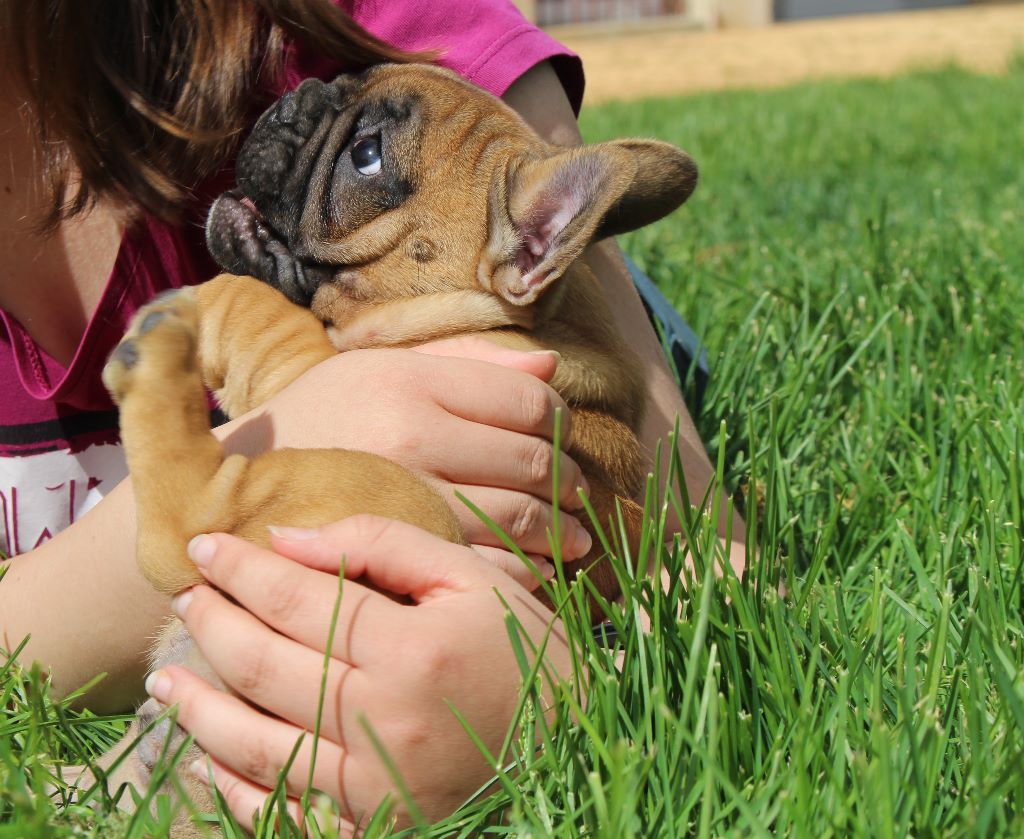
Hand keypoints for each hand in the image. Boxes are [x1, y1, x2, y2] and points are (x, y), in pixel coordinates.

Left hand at [144, 517, 570, 830]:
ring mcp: (372, 787)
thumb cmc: (527, 651)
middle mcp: (383, 722)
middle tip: (184, 597)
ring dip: (198, 707)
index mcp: (412, 649)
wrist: (576, 747)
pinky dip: (230, 783)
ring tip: (167, 679)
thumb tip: (290, 539)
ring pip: (252, 743)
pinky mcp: (369, 830)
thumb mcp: (473, 578)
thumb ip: (385, 547)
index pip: (300, 599)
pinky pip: (277, 811)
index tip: (203, 546)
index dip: (243, 570)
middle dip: (212, 624)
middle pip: (265, 665)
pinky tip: (207, 755)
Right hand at [219, 336, 591, 564]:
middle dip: (569, 481)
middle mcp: (412, 436)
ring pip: (521, 517)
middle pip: (533, 459)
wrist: (222, 498)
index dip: (559, 420)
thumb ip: (465, 364)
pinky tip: (535, 570)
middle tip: (579, 496)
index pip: (527, 398)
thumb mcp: (377, 372)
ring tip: (573, 539)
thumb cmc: (312, 428)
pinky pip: (488, 567)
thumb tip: (551, 361)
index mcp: (411, 381)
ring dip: (562, 531)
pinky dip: (526, 571)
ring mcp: (406, 500)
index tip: (559, 437)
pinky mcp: (398, 559)